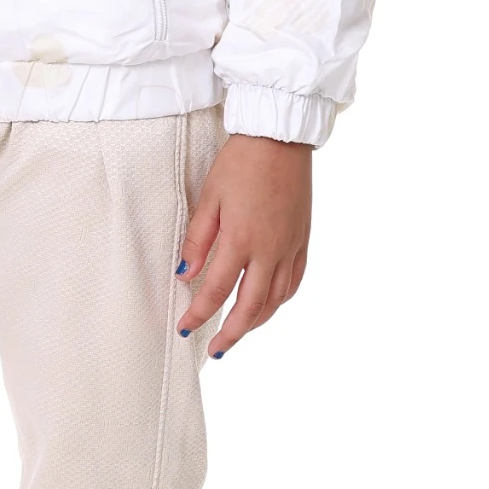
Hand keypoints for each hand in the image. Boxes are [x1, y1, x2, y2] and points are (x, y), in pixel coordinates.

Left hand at [175, 133, 311, 356]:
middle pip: (251, 307)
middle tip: (215, 351)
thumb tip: (184, 275)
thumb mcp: (209, 197)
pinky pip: (294, 282)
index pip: (216, 290)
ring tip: (238, 332)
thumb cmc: (240, 162)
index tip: (184, 328)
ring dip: (256, 322)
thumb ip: (197, 239)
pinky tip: (268, 306)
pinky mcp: (303, 240)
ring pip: (276, 300)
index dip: (199, 314)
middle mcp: (270, 249)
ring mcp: (290, 247)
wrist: (280, 138)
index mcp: (242, 239)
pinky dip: (280, 301)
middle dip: (231, 333)